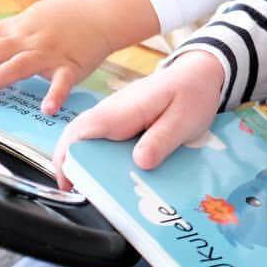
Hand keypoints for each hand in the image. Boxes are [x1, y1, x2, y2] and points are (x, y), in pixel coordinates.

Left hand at [0, 0, 121, 113]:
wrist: (101, 12)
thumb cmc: (65, 17)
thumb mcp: (32, 17)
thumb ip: (8, 32)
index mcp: (17, 27)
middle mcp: (29, 38)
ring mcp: (50, 52)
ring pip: (18, 65)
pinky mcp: (72, 65)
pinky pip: (62, 82)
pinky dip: (55, 94)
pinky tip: (47, 108)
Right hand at [52, 51, 224, 187]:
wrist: (199, 73)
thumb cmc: (192, 93)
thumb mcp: (184, 119)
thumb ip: (162, 140)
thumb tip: (140, 163)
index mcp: (123, 110)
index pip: (81, 131)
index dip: (67, 157)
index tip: (68, 183)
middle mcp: (111, 111)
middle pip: (77, 138)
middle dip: (71, 165)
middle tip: (79, 193)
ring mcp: (114, 115)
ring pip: (88, 140)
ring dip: (85, 163)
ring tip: (93, 191)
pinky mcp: (121, 121)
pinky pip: (103, 140)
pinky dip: (100, 157)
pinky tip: (110, 176)